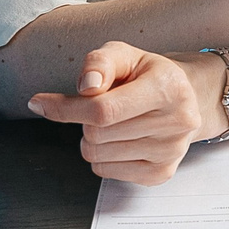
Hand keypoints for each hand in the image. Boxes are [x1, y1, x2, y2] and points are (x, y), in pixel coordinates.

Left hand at [28, 42, 228, 184]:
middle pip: (96, 135)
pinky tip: (121, 139)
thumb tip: (86, 87)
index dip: (66, 109)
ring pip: (97, 156)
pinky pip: (106, 172)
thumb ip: (100, 63)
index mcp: (168, 88)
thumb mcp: (124, 55)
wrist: (187, 98)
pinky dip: (103, 156)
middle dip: (85, 121)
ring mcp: (171, 152)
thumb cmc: (148, 75)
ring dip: (93, 139)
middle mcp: (176, 122)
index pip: (103, 110)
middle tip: (102, 107)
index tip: (42, 103)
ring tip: (114, 122)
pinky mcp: (162, 173)